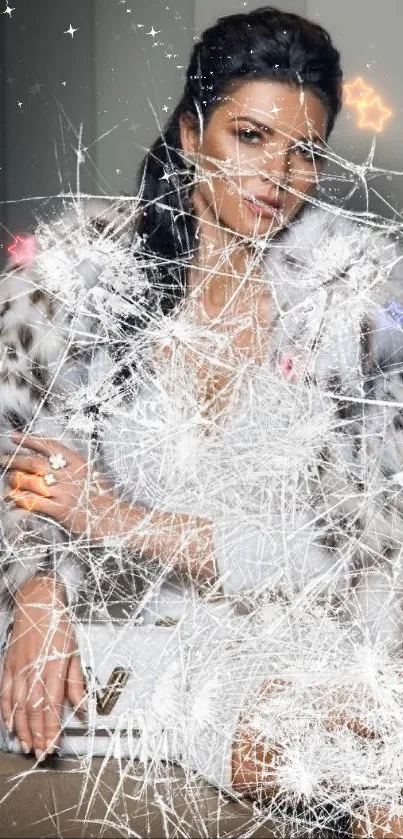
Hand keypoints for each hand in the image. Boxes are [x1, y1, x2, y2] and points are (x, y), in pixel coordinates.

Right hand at [0, 574, 85, 759]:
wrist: (37, 603)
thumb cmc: (58, 625)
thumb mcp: (75, 653)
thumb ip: (78, 684)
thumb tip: (85, 709)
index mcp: (53, 669)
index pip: (51, 708)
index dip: (51, 730)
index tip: (53, 746)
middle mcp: (34, 672)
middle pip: (33, 712)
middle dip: (37, 736)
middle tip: (40, 753)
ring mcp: (18, 670)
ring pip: (18, 707)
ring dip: (22, 729)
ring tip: (26, 745)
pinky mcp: (9, 666)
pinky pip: (5, 694)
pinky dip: (6, 712)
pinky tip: (10, 725)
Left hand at [1, 431, 129, 539]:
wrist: (116, 518)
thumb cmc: (104, 497)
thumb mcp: (92, 474)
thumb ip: (72, 466)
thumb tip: (51, 460)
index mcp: (78, 463)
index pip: (49, 446)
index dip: (29, 439)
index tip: (14, 436)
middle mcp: (70, 475)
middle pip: (36, 462)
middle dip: (15, 459)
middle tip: (3, 458)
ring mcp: (65, 493)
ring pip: (32, 481)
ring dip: (15, 480)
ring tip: (8, 479)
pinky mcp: (61, 510)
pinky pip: (34, 503)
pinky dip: (20, 500)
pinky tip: (12, 499)